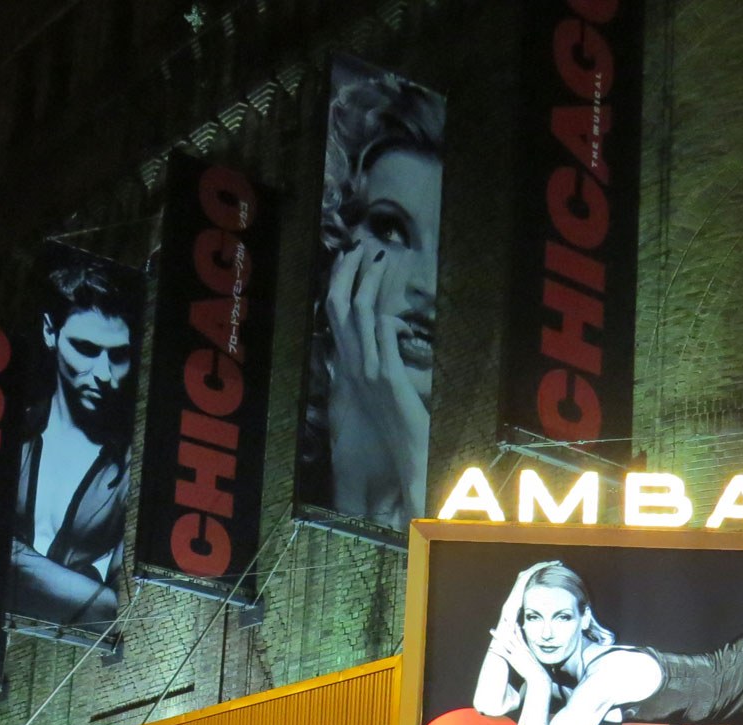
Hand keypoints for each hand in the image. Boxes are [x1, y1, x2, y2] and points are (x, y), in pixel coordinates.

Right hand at [324, 242, 429, 523]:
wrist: (408, 459)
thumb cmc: (401, 431)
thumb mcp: (383, 395)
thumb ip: (378, 369)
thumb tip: (380, 347)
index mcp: (350, 369)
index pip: (334, 318)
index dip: (337, 286)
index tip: (347, 259)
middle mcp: (353, 368)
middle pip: (337, 309)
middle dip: (345, 274)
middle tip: (358, 247)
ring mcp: (368, 371)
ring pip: (358, 313)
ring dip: (368, 279)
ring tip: (380, 255)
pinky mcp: (387, 377)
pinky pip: (382, 330)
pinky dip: (386, 300)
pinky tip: (395, 282)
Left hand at [489, 620, 547, 689]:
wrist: (538, 675)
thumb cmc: (536, 670)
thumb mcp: (533, 660)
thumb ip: (529, 656)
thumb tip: (529, 655)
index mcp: (525, 648)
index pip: (520, 636)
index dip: (516, 628)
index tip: (514, 622)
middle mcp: (521, 649)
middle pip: (512, 635)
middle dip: (506, 627)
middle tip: (502, 620)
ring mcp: (517, 654)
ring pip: (505, 642)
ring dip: (498, 636)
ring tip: (491, 630)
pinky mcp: (513, 660)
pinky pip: (503, 654)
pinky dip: (497, 650)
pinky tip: (491, 648)